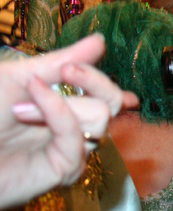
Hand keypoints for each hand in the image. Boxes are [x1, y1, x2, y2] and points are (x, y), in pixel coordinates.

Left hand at [0, 35, 136, 209]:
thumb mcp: (20, 77)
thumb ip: (62, 61)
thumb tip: (100, 40)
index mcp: (66, 106)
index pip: (106, 90)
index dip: (95, 75)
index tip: (68, 66)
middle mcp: (73, 128)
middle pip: (114, 103)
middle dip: (95, 82)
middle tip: (65, 72)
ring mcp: (70, 150)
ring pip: (100, 118)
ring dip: (61, 104)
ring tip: (20, 108)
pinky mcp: (64, 170)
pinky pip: (77, 138)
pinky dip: (56, 115)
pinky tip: (25, 113)